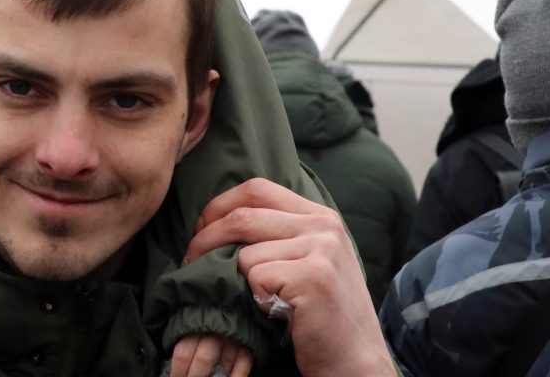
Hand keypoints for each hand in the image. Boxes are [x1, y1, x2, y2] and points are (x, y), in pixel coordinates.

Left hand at [186, 179, 395, 376]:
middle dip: (206, 238)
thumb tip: (217, 218)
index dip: (220, 205)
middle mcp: (324, 226)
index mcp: (321, 216)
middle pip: (243, 216)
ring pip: (246, 253)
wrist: (356, 359)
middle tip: (192, 261)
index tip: (202, 229)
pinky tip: (274, 310)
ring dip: (236, 279)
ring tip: (255, 298)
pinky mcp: (313, 277)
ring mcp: (322, 250)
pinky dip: (254, 297)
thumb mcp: (309, 258)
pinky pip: (256, 277)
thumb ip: (278, 232)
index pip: (257, 189)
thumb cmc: (321, 313)